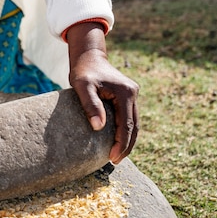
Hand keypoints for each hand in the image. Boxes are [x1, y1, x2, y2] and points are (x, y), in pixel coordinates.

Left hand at [67, 23, 138, 163]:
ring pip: (134, 123)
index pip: (126, 125)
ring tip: (117, 156)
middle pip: (134, 126)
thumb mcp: (82, 86)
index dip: (120, 143)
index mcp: (125, 93)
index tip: (112, 157)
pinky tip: (117, 141)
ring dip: (127, 140)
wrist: (89, 56)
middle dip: (126, 145)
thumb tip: (98, 127)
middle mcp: (132, 94)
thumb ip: (90, 105)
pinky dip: (125, 130)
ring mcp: (132, 94)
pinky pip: (129, 117)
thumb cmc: (83, 71)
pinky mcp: (127, 96)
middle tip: (115, 161)